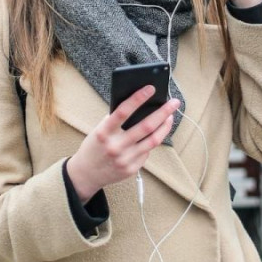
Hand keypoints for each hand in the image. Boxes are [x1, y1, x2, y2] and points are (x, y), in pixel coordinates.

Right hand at [66, 86, 179, 202]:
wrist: (87, 173)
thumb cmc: (95, 146)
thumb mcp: (99, 130)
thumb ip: (115, 120)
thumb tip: (141, 106)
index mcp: (104, 132)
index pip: (123, 111)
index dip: (138, 98)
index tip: (151, 88)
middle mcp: (115, 146)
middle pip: (146, 126)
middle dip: (163, 112)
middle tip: (174, 102)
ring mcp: (125, 159)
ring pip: (153, 140)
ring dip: (165, 126)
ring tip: (170, 116)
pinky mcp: (132, 169)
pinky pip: (147, 152)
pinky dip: (151, 142)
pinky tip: (154, 135)